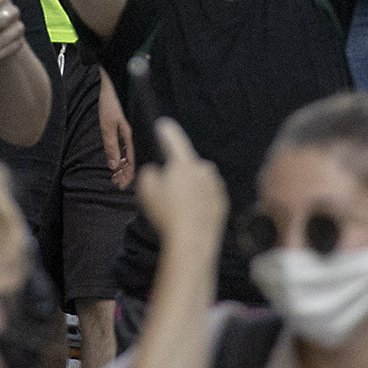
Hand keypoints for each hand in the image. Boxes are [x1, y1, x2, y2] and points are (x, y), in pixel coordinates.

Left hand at [99, 86, 136, 190]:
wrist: (113, 83)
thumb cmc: (111, 102)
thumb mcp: (107, 126)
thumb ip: (111, 146)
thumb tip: (114, 165)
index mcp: (132, 136)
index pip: (133, 162)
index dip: (128, 176)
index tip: (121, 186)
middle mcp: (135, 135)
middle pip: (133, 160)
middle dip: (125, 173)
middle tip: (116, 182)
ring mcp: (131, 131)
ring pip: (130, 154)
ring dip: (123, 165)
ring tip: (115, 174)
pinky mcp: (127, 127)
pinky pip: (128, 146)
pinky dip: (123, 155)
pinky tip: (118, 160)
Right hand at [133, 119, 224, 246]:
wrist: (192, 242)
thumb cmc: (167, 215)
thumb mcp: (145, 190)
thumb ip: (149, 173)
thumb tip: (156, 171)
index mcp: (184, 163)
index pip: (174, 138)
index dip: (166, 130)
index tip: (163, 125)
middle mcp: (204, 170)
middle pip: (186, 163)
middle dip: (177, 170)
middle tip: (166, 189)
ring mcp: (216, 186)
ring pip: (198, 180)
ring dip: (190, 186)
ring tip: (178, 207)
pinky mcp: (222, 202)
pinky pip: (207, 195)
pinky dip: (200, 200)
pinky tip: (190, 214)